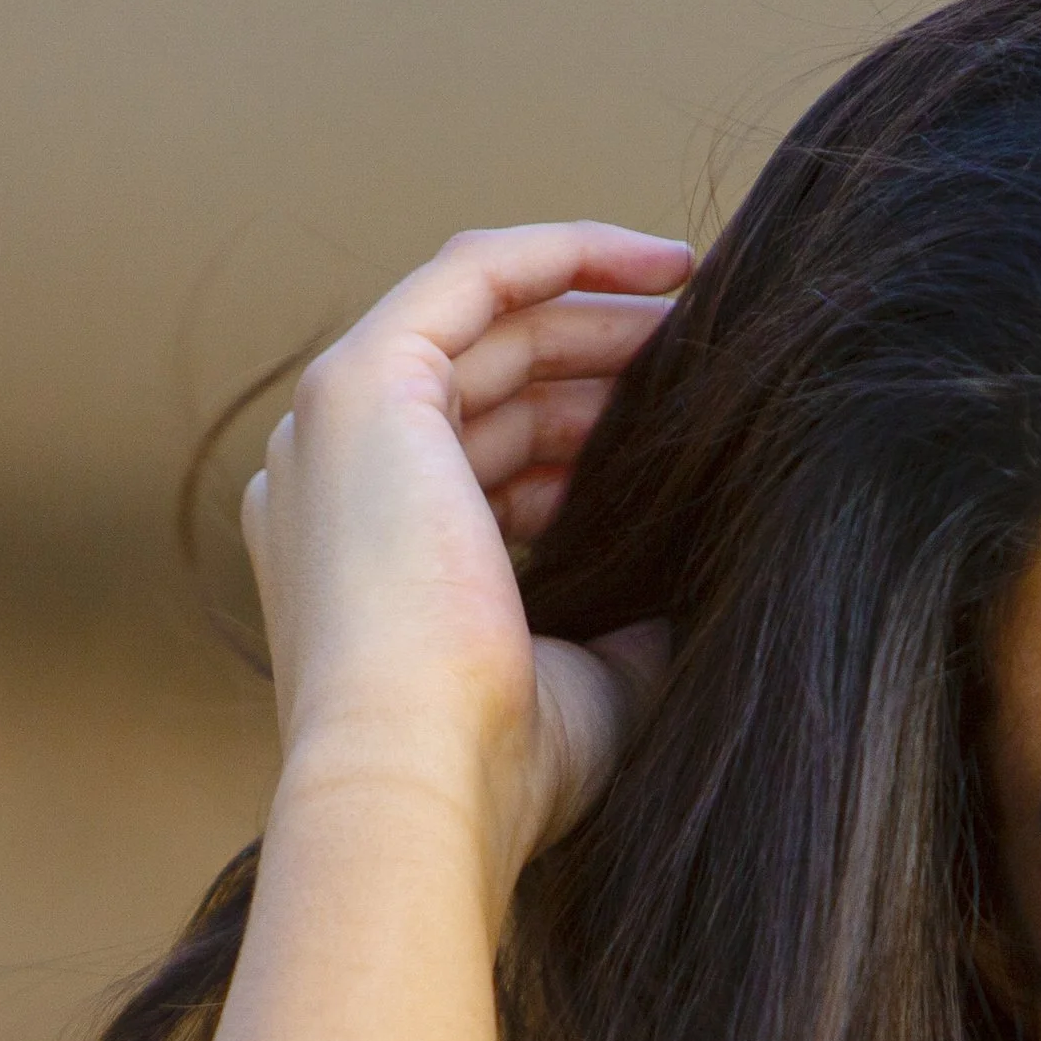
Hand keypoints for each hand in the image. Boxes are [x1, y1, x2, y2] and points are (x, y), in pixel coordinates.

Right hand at [241, 220, 690, 892]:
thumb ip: (626, 624)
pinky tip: (665, 266)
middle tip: (706, 369)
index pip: (484, 465)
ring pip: (488, 326)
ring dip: (600, 315)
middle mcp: (333, 484)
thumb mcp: (588, 683)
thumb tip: (692, 591)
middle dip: (601, 367)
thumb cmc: (502, 770)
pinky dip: (567, 256)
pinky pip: (477, 275)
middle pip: (487, 387)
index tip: (678, 439)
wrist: (424, 784)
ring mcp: (340, 430)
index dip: (584, 441)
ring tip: (706, 322)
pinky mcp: (364, 385)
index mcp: (366, 560)